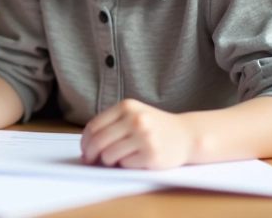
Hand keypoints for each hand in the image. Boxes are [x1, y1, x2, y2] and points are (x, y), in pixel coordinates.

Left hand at [80, 99, 195, 168]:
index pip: (94, 126)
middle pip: (99, 141)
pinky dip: (126, 165)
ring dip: (109, 161)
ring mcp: (144, 137)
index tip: (84, 150)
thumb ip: (111, 124)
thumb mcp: (133, 114)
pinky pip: (125, 165)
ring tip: (119, 158)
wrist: (186, 135)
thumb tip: (87, 146)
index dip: (85, 142)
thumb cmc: (155, 126)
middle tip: (91, 160)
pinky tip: (136, 159)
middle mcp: (135, 119)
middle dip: (91, 154)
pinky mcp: (151, 154)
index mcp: (126, 106)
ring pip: (110, 155)